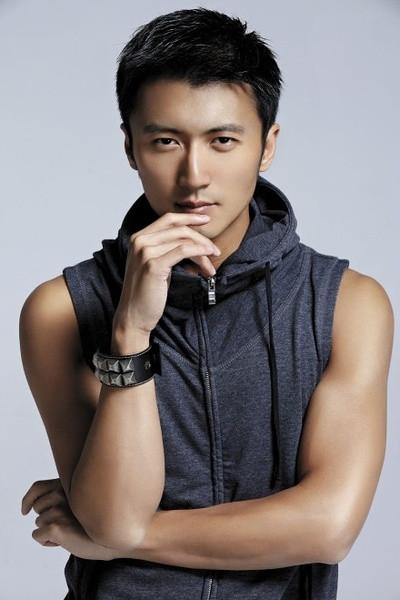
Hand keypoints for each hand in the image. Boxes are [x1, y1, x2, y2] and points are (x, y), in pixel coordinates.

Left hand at [21, 478, 119, 560]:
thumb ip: (66, 495)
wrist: (113, 540)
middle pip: (37, 507)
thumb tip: (38, 503)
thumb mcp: (82, 501)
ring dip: (49, 530)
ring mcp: (58, 510)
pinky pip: (37, 535)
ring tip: (69, 533)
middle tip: (66, 525)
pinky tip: (63, 542)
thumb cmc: (98, 521)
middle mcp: (62, 494)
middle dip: (46, 518)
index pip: (37, 487)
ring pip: (38, 522)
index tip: (25, 510)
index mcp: (67, 485)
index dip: (28, 499)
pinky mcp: (55, 527)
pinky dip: (46, 541)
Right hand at [112, 212, 220, 340]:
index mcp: (138, 238)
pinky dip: (199, 253)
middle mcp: (139, 241)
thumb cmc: (146, 293)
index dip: (189, 218)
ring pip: (183, 240)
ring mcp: (145, 252)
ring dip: (203, 250)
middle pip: (178, 229)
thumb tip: (192, 241)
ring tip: (211, 266)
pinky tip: (207, 261)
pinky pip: (183, 251)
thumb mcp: (156, 264)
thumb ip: (167, 249)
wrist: (134, 316)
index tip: (206, 220)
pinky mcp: (153, 265)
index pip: (168, 219)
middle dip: (201, 238)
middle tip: (215, 251)